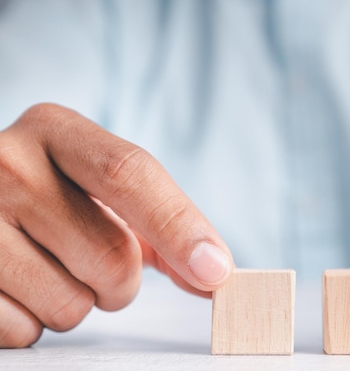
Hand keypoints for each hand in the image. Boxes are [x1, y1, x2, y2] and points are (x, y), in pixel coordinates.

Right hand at [0, 104, 232, 346]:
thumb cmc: (53, 199)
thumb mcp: (99, 188)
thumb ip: (161, 225)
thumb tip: (213, 273)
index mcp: (54, 131)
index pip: (130, 174)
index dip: (179, 227)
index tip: (215, 271)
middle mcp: (6, 163)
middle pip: (113, 254)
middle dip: (122, 281)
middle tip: (92, 263)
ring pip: (72, 304)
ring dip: (78, 304)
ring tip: (48, 270)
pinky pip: (22, 331)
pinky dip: (33, 325)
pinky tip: (15, 289)